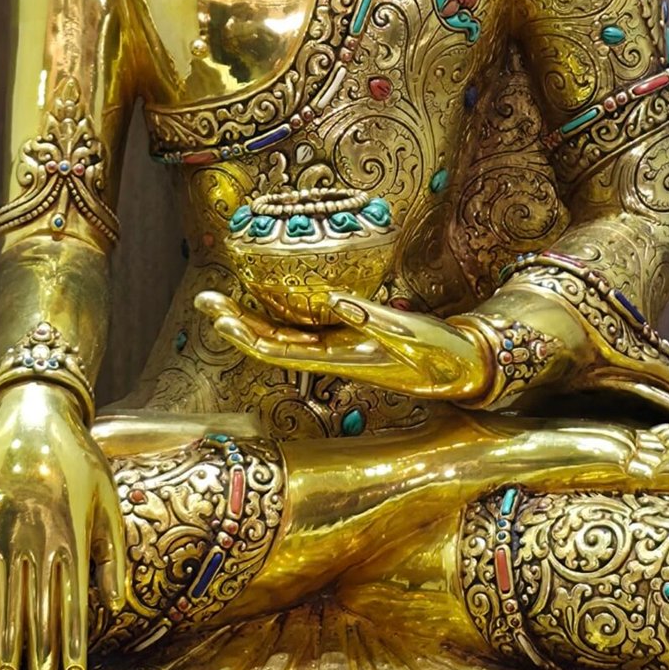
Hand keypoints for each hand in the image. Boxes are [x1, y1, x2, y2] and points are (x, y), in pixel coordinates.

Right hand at [0, 380, 128, 669]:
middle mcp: (39, 545)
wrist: (30, 414)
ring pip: (7, 609)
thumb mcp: (108, 498)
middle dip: (42, 665)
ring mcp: (5, 539)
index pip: (75, 608)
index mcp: (73, 539)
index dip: (74, 650)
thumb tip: (114, 605)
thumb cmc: (77, 457)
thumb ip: (112, 552)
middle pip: (40, 617)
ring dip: (8, 653)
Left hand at [197, 287, 489, 401]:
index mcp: (341, 358)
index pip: (280, 351)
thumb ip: (376, 321)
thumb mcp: (413, 336)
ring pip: (284, 335)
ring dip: (250, 318)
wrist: (464, 370)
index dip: (247, 336)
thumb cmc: (441, 355)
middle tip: (204, 299)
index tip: (219, 317)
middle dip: (236, 322)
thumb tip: (337, 302)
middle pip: (271, 342)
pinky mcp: (349, 338)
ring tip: (219, 300)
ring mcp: (338, 347)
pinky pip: (304, 327)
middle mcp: (332, 355)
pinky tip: (264, 300)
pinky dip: (278, 312)